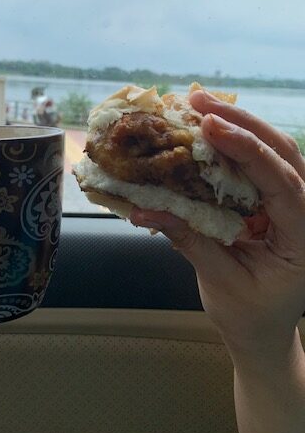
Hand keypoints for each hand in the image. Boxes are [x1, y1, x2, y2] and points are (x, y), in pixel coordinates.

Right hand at [130, 90, 304, 366]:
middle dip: (243, 123)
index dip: (249, 151)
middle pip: (283, 153)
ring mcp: (290, 203)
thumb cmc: (249, 314)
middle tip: (199, 102)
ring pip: (274, 151)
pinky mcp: (270, 200)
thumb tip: (143, 210)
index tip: (212, 127)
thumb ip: (188, 240)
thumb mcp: (220, 280)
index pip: (284, 183)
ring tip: (199, 105)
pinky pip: (256, 164)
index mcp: (303, 237)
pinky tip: (206, 128)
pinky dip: (232, 144)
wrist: (262, 330)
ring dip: (239, 125)